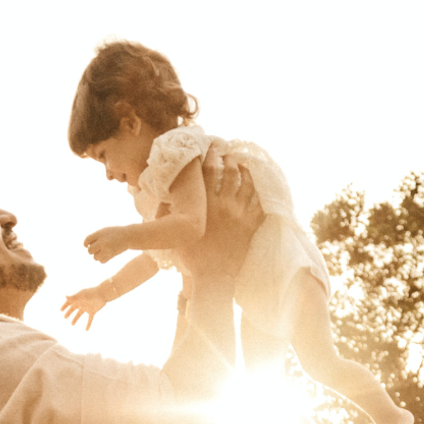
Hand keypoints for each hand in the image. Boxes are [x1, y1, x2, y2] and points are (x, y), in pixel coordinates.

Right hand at [60, 285, 107, 330]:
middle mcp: (82, 302)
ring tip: (72, 324)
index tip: (61, 310)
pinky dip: (88, 324)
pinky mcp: (93, 311)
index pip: (70, 302)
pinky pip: (90, 319)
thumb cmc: (92, 293)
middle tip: (65, 317)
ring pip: (80, 314)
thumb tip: (65, 296)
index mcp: (78, 298)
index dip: (65, 305)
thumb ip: (74, 297)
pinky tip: (86, 330)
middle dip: (69, 312)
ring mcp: (87, 307)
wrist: (103, 294)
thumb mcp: (82, 296)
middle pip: (73, 308)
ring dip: (75, 319)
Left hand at [84, 226, 130, 263]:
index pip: (86, 241)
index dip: (86, 244)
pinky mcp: (111, 255)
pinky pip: (102, 261)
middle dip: (92, 251)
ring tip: (103, 251)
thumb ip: (95, 237)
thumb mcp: (104, 231)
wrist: (128, 236)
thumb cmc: (115, 233)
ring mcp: (107, 249)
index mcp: (99, 234)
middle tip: (97, 248)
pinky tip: (107, 255)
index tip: (89, 245)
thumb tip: (87, 246)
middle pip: (89, 251)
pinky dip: (103, 259)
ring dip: (98, 256)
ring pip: (95, 257)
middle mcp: (102, 242)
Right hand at [173, 149, 263, 276]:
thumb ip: (168, 212)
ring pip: (247, 184)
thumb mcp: (175, 232)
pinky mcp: (251, 226)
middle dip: (229, 159)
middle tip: (227, 153)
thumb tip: (164, 197)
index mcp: (206, 205)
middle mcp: (225, 206)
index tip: (211, 146)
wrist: (214, 277)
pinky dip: (256, 192)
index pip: (209, 170)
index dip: (210, 155)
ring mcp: (241, 215)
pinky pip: (258, 203)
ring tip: (242, 165)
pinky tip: (253, 187)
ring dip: (245, 171)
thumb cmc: (192, 257)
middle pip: (231, 172)